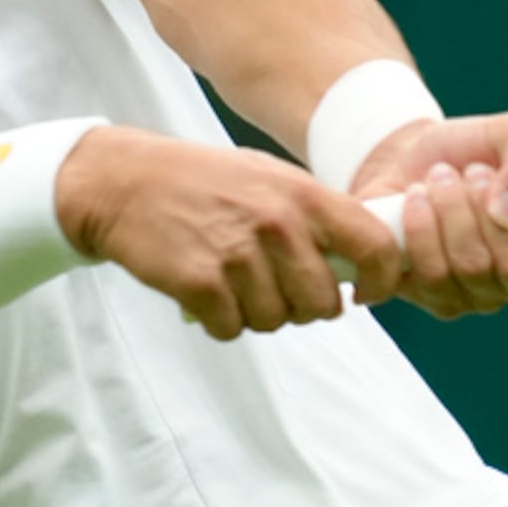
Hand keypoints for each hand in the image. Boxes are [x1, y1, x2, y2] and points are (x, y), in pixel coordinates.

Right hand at [56, 127, 403, 339]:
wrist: (125, 181)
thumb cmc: (205, 182)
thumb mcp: (271, 177)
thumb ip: (316, 216)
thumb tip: (362, 263)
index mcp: (304, 195)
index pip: (376, 246)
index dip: (382, 281)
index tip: (364, 294)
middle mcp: (277, 224)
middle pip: (322, 304)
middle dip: (302, 306)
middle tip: (274, 285)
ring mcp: (238, 255)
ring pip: (275, 322)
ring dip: (255, 312)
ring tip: (231, 279)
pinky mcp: (200, 284)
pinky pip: (231, 329)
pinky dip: (219, 320)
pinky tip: (205, 289)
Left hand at [351, 112, 507, 318]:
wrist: (410, 156)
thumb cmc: (472, 149)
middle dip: (487, 207)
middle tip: (471, 171)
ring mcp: (478, 295)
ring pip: (471, 267)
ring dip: (450, 210)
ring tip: (439, 178)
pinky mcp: (434, 297)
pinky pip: (430, 275)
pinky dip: (419, 227)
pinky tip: (415, 200)